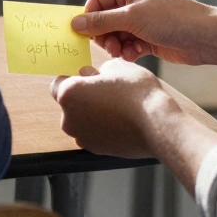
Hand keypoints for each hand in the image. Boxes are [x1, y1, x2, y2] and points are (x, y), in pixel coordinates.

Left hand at [49, 59, 176, 158]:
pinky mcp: (95, 150)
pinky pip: (92, 134)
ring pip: (81, 120)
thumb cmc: (137, 93)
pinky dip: (101, 128)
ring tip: (117, 107)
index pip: (58, 83)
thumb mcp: (118, 66)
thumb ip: (98, 70)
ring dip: (92, 113)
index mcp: (69, 93)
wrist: (158, 125)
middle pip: (69, 104)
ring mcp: (81, 137)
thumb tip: (92, 76)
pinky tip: (120, 122)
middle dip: (83, 97)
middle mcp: (68, 118)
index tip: (88, 78)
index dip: (73, 78)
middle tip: (106, 91)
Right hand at [72, 0, 214, 64]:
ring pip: (116, 34)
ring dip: (116, 45)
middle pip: (105, 19)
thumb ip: (102, 21)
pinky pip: (129, 45)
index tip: (82, 34)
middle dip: (104, 34)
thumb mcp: (132, 17)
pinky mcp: (149, 37)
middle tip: (108, 46)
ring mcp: (142, 20)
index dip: (89, 17)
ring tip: (122, 52)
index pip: (98, 0)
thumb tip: (75, 23)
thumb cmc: (172, 18)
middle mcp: (135, 2)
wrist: (204, 37)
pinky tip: (134, 55)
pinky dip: (128, 51)